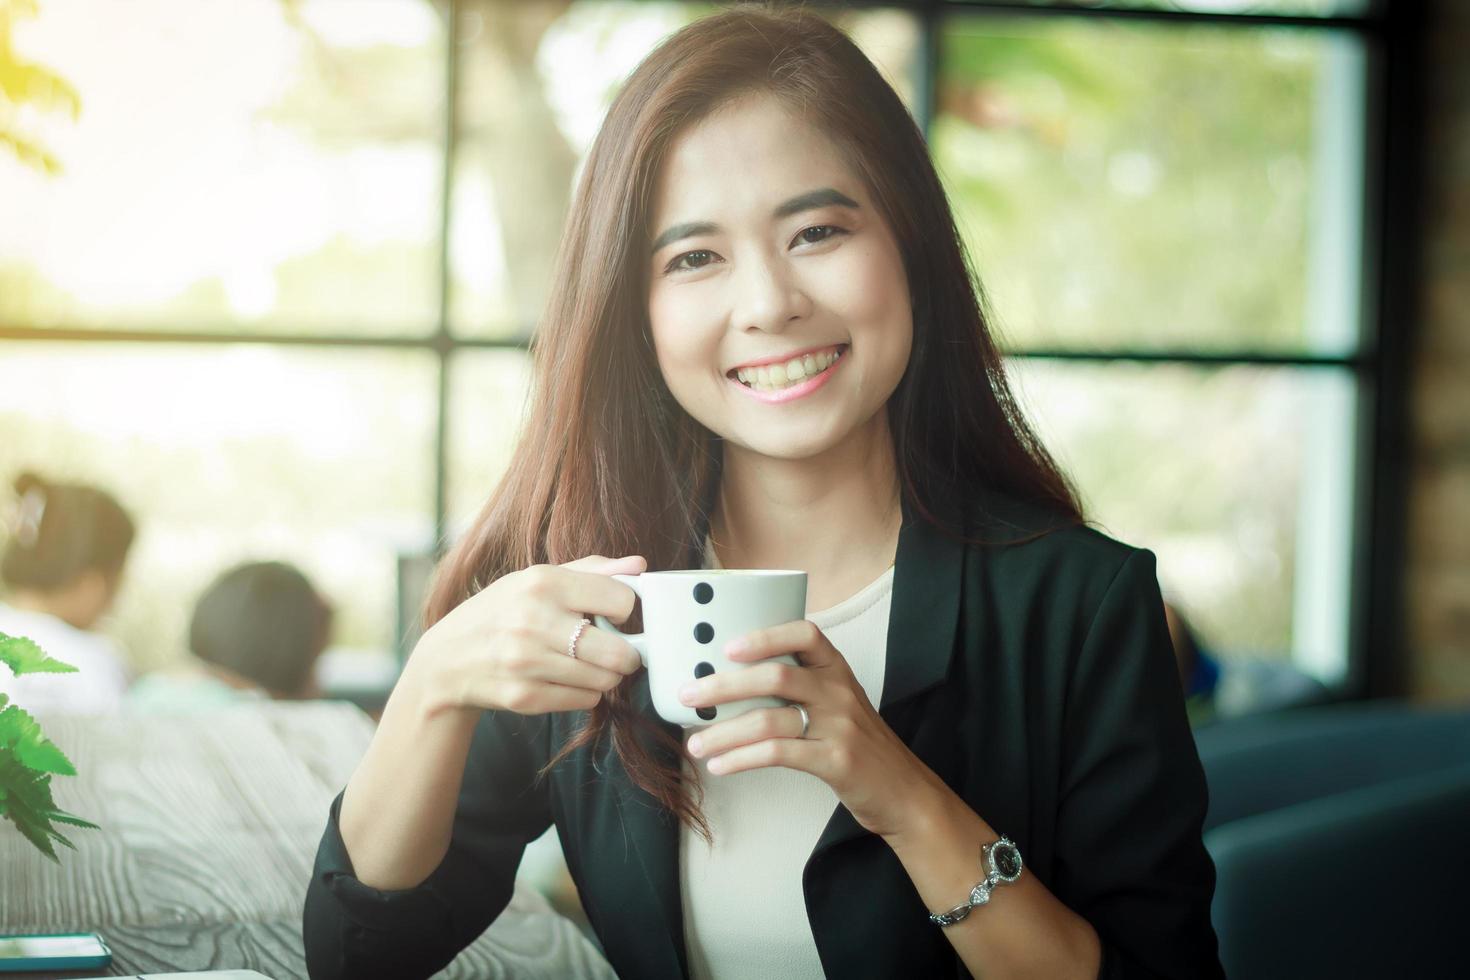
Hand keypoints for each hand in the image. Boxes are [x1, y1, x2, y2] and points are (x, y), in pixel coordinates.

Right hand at [411, 554, 646, 718]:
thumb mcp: (536, 579)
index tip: (615, 615)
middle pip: (619, 650)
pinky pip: (586, 700)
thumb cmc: (500, 612)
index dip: (626, 609)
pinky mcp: (524, 697)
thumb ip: (591, 570)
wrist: (446, 660)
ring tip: (588, 664)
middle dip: (628, 654)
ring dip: (606, 675)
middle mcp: (533, 620)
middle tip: (620, 651)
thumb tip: (639, 564)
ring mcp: (527, 661)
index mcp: (542, 582)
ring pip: (606, 680)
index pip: (621, 599)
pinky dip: (586, 693)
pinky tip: (567, 680)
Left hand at [677, 619, 937, 839]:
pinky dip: (742, 759)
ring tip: (695, 744)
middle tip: (689, 695)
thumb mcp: (838, 704)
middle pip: (776, 677)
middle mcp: (839, 692)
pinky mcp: (836, 761)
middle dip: (724, 685)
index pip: (806, 634)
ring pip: (770, 719)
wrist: (905, 792)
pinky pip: (778, 754)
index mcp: (837, 671)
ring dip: (724, 732)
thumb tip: (732, 682)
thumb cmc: (860, 745)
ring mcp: (839, 727)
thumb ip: (800, 687)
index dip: (766, 636)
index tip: (728, 646)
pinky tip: (720, 766)